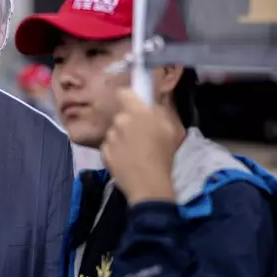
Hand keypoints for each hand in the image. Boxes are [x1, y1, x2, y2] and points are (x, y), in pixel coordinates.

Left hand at [100, 88, 181, 205]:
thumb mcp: (172, 128)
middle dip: (129, 122)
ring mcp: (110, 137)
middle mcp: (119, 121)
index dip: (129, 98)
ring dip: (122, 137)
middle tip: (141, 134)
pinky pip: (110, 146)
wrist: (148, 183)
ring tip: (134, 151)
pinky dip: (116, 151)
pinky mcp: (104, 153)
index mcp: (136, 112)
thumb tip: (152, 105)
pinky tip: (127, 160)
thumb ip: (160, 111)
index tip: (136, 105)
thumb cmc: (163, 154)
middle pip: (121, 116)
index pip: (124, 93)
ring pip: (115, 132)